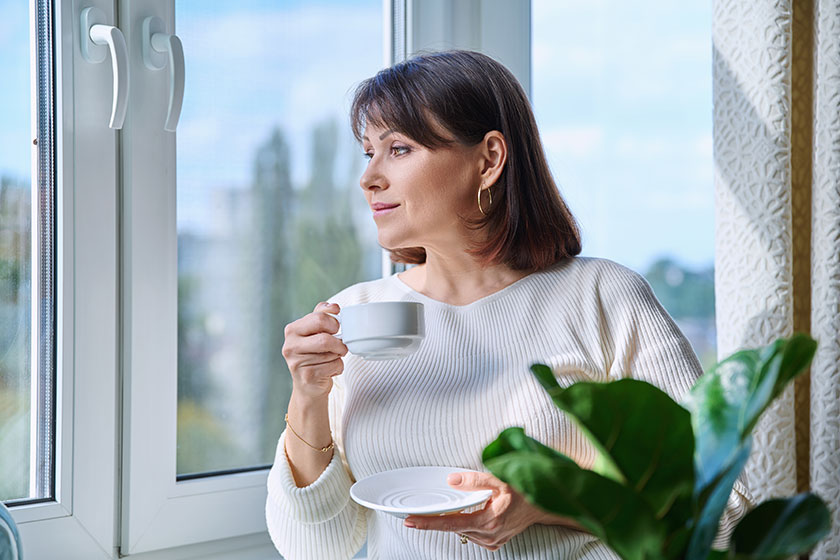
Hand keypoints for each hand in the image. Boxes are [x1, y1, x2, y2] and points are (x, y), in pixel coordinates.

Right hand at [282, 302, 347, 400]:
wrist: (307, 385)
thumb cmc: (313, 354)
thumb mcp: (314, 332)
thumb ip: (321, 314)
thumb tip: (334, 306)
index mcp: (292, 330)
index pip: (319, 318)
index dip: (334, 323)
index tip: (336, 328)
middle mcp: (290, 345)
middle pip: (325, 338)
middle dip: (339, 343)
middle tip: (340, 346)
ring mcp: (296, 362)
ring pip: (332, 353)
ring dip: (338, 356)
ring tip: (331, 358)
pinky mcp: (307, 376)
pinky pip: (334, 366)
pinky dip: (338, 367)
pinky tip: (329, 370)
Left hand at [403, 471, 583, 550]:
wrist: (544, 505)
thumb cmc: (525, 491)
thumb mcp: (499, 479)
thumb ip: (474, 479)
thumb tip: (452, 480)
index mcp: (489, 521)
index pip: (451, 523)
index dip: (428, 522)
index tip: (411, 520)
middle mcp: (489, 535)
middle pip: (454, 528)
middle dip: (439, 518)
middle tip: (421, 511)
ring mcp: (492, 541)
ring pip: (463, 531)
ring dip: (456, 520)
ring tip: (460, 506)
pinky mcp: (495, 542)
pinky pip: (472, 534)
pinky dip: (467, 524)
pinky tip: (471, 514)